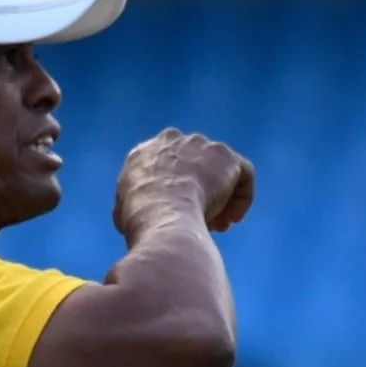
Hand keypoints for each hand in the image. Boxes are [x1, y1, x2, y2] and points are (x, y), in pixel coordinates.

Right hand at [113, 128, 255, 237]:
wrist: (161, 211)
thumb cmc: (139, 218)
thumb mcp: (123, 211)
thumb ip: (133, 204)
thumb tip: (136, 215)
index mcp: (145, 152)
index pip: (165, 167)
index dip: (173, 192)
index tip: (176, 213)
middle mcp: (174, 140)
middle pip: (194, 168)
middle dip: (198, 193)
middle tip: (200, 221)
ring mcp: (202, 145)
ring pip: (218, 172)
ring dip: (220, 198)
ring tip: (217, 226)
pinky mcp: (227, 157)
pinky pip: (243, 174)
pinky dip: (241, 197)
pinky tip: (232, 219)